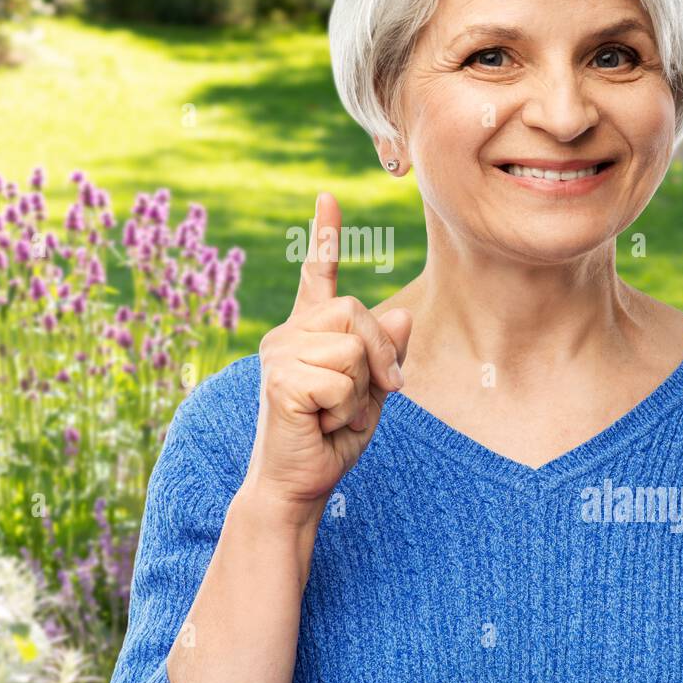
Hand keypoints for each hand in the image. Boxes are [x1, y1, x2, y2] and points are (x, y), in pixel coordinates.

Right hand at [247, 191, 412, 512]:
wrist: (297, 486)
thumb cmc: (329, 442)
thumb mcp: (371, 395)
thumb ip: (385, 357)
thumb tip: (405, 317)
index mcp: (307, 334)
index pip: (316, 275)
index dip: (325, 236)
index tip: (329, 196)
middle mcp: (287, 335)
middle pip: (356, 311)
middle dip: (379, 355)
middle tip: (369, 396)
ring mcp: (278, 354)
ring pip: (352, 346)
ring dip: (360, 389)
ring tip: (334, 413)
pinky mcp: (279, 379)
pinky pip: (340, 378)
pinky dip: (344, 408)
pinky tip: (320, 423)